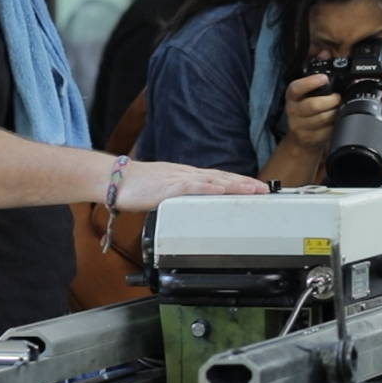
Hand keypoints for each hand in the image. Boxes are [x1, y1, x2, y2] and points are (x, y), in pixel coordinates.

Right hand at [111, 160, 266, 210]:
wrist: (116, 179)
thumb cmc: (137, 187)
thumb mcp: (167, 192)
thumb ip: (182, 198)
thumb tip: (194, 208)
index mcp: (188, 176)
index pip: (220, 178)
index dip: (240, 182)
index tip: (257, 188)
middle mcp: (188, 174)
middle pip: (223, 177)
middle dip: (245, 184)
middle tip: (265, 190)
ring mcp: (180, 179)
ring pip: (213, 180)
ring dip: (235, 185)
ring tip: (253, 190)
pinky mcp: (169, 187)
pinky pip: (192, 187)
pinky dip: (208, 189)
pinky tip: (221, 190)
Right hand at [282, 74, 341, 152]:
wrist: (299, 139)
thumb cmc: (306, 112)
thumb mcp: (306, 97)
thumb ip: (318, 88)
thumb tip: (341, 80)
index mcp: (292, 97)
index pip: (296, 88)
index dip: (310, 82)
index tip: (324, 78)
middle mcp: (293, 111)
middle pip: (313, 105)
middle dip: (331, 100)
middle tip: (338, 97)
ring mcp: (300, 126)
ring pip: (323, 118)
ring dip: (335, 112)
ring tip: (338, 108)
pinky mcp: (309, 138)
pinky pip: (327, 130)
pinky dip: (335, 124)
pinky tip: (336, 120)